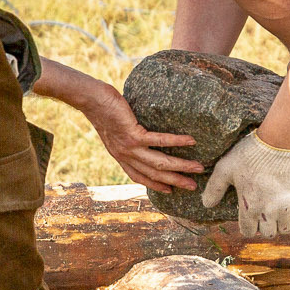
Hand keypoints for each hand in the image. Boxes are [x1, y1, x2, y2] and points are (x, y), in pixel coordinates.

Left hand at [83, 90, 203, 191]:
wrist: (91, 99)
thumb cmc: (104, 108)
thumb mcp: (115, 129)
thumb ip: (128, 136)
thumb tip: (144, 132)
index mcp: (120, 156)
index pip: (140, 176)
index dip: (155, 185)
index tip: (170, 190)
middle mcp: (125, 155)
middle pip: (154, 174)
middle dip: (175, 181)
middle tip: (193, 186)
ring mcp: (129, 147)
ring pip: (159, 162)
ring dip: (181, 166)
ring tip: (198, 168)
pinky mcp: (133, 135)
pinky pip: (159, 141)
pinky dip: (177, 141)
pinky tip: (191, 141)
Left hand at [203, 129, 289, 236]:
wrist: (279, 142)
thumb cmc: (250, 154)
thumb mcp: (225, 168)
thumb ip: (214, 188)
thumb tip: (206, 205)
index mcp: (249, 208)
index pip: (247, 232)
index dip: (247, 225)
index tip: (249, 216)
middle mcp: (268, 213)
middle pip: (267, 233)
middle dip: (263, 226)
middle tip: (263, 213)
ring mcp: (286, 208)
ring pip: (285, 230)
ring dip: (280, 224)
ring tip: (277, 213)